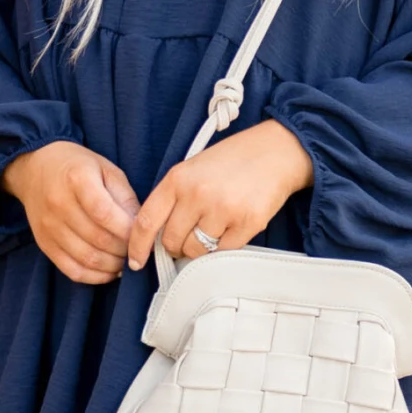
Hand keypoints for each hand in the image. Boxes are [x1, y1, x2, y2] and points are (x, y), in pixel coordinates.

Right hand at [3, 141, 140, 283]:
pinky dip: (95, 276)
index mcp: (77, 179)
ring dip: (113, 265)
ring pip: (87, 258)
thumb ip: (125, 198)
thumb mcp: (106, 170)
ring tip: (126, 260)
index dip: (127, 230)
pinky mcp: (44, 244)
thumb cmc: (78, 167)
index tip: (142, 235)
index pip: (105, 213)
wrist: (36, 168)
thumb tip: (141, 229)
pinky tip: (109, 270)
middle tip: (138, 250)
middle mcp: (59, 203)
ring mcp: (49, 226)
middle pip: (98, 238)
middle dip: (124, 250)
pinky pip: (71, 270)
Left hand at [126, 121, 312, 270]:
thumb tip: (156, 236)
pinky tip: (230, 228)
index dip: (137, 246)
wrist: (276, 152)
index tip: (135, 260)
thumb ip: (174, 198)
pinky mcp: (246, 223)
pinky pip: (223, 252)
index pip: (146, 221)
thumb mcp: (193, 168)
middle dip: (176, 245)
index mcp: (178, 178)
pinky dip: (223, 248)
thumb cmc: (233, 160)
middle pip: (171, 241)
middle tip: (188, 236)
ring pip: (196, 251)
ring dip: (200, 248)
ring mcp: (223, 210)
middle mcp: (197, 194)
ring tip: (212, 229)